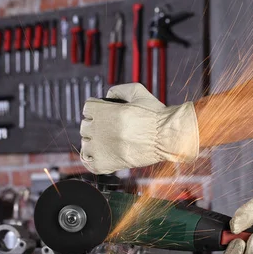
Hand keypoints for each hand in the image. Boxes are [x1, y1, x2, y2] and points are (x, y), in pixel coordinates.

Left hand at [80, 83, 198, 173]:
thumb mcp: (138, 92)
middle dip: (96, 126)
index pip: (87, 108)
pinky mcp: (107, 163)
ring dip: (94, 143)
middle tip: (110, 130)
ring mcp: (102, 147)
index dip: (97, 110)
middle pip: (85, 127)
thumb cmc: (156, 115)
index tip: (105, 114)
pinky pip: (89, 163)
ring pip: (85, 144)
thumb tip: (106, 97)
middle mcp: (101, 128)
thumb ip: (119, 90)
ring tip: (107, 143)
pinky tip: (99, 156)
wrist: (167, 137)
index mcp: (105, 111)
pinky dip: (91, 160)